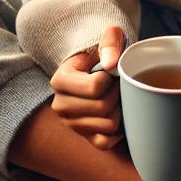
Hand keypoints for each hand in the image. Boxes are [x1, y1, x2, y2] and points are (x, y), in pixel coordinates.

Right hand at [49, 25, 124, 149]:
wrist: (97, 68)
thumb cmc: (103, 52)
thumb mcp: (108, 37)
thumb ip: (110, 41)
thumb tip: (111, 64)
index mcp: (60, 80)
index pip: (95, 87)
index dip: (112, 79)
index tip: (111, 72)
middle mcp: (60, 105)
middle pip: (102, 108)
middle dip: (118, 95)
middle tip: (118, 85)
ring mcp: (71, 124)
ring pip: (107, 126)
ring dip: (120, 111)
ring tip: (117, 97)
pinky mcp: (83, 137)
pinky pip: (105, 142)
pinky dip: (117, 132)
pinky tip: (117, 115)